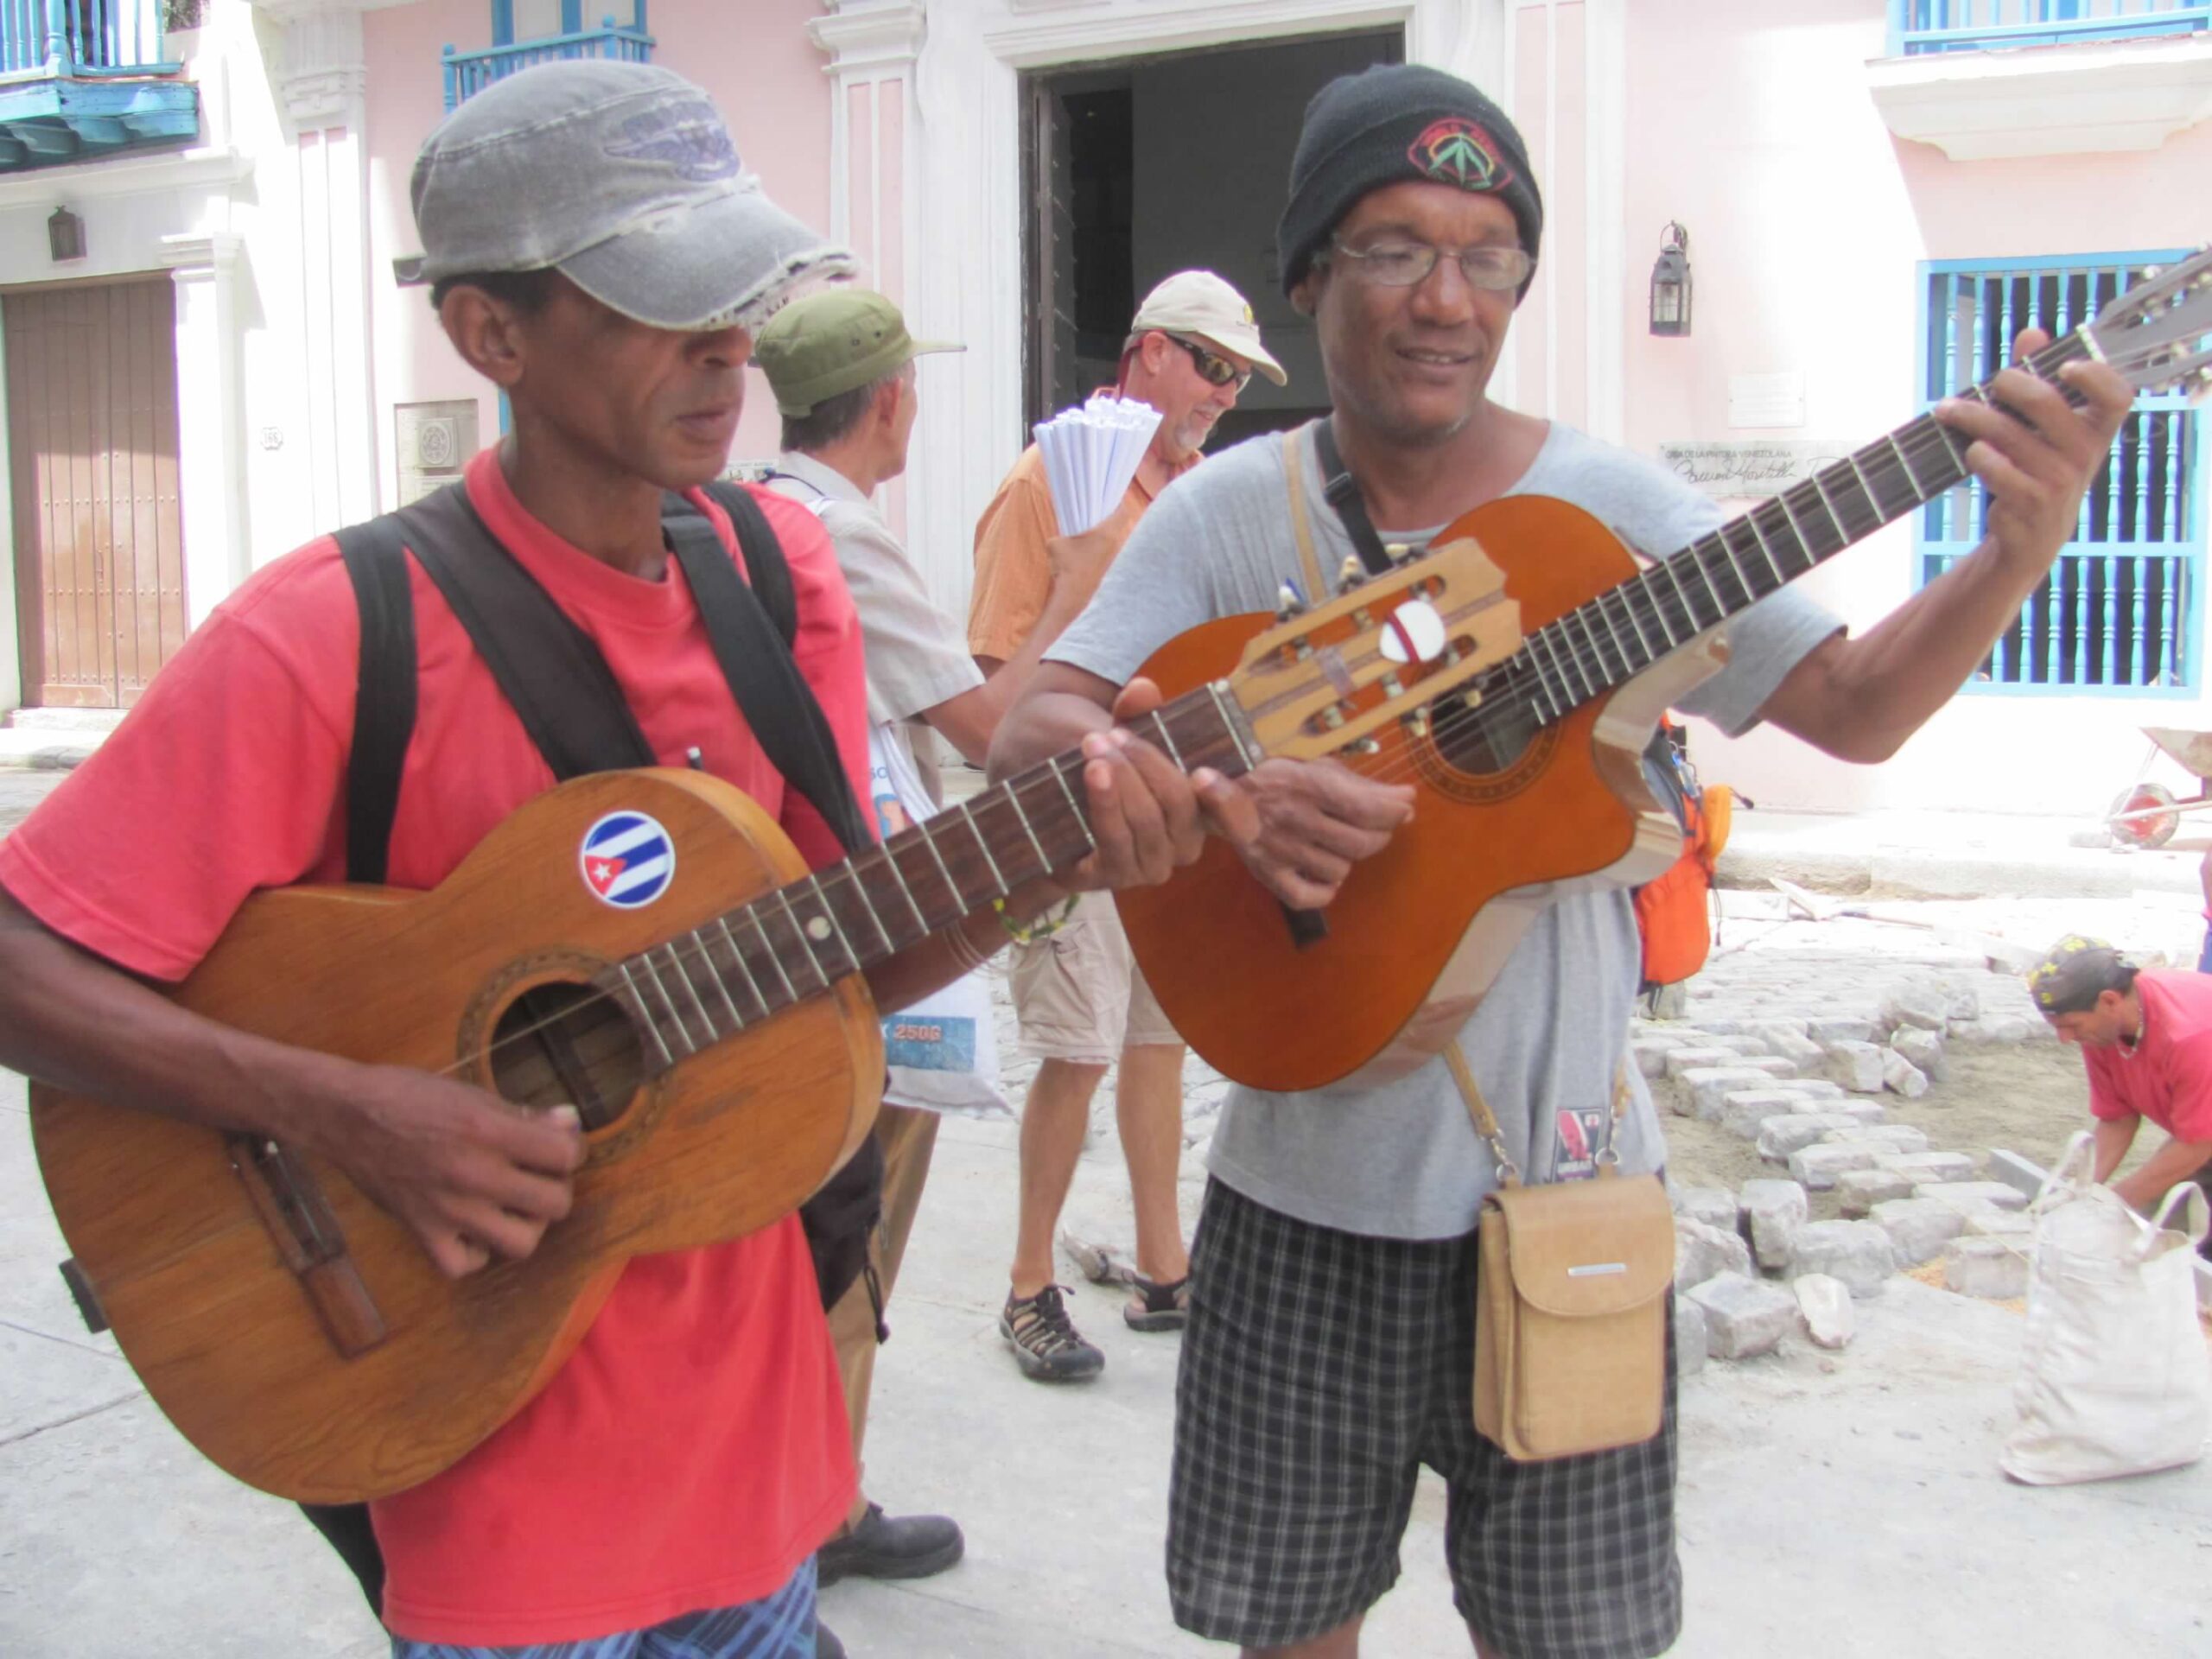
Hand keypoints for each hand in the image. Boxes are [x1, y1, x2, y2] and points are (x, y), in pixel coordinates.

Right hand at [293, 1061, 585, 1278]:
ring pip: (521, 1244)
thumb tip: (569, 1123)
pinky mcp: (422, 1233)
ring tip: (513, 1206)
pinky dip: (474, 1253)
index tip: (558, 1146)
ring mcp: (448, 1210)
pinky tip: (473, 1229)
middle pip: (555, 1204)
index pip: (566, 1155)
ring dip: (525, 1225)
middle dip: (555, 1188)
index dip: (571, 1149)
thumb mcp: (472, 1093)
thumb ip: (523, 1114)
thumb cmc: (409, 1095)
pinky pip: (464, 1265)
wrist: (344, 1115)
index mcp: (490, 1131)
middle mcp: (473, 1175)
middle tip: (537, 1176)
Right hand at [1044, 493, 1143, 608]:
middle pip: (1121, 524)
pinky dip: (1104, 548)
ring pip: (1117, 538)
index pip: (1123, 511)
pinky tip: (1091, 550)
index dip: (1118, 502)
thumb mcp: (1055, 544)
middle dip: (1111, 517)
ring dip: (1108, 534)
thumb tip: (1060, 538)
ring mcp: (1115, 557)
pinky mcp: (1112, 568)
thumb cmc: (1067, 567)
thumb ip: (1060, 535)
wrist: (1074, 595)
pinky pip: (1112, 551)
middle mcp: (1116, 543)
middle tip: (1099, 513)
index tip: (1110, 499)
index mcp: (1107, 532)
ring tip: (1093, 531)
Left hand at [1064, 677, 1238, 890]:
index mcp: (1203, 813)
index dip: (1229, 803)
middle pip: (1182, 807)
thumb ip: (1137, 712)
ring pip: (1148, 821)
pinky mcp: (1116, 876)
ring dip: (1122, 778)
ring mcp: (1152, 865)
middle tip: (1115, 734)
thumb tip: (1142, 689)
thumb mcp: (1125, 735)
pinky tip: (1093, 773)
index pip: (1241, 823)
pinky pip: (1116, 840)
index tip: (1202, 773)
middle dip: (1149, 764)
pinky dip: (1105, 802)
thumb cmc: (1107, 772)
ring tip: (1094, 745)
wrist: (1053, 810)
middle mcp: (1185, 844)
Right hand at [1209, 757, 1414, 908]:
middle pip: (1360, 844)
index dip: (1394, 814)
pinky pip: (1308, 897)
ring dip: (1347, 859)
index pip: (1367, 810)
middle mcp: (1296, 819)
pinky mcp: (1267, 873)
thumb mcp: (1319, 769)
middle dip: (1379, 837)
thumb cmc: (1279, 779)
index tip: (1403, 810)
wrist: (1220, 792)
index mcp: (1309, 786)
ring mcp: (1281, 850)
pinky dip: (1325, 890)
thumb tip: (1407, 800)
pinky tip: (1324, 874)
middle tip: (1375, 829)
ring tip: (1336, 845)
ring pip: (1340, 870)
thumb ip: (1363, 785)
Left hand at [1934, 328, 2132, 577]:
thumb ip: (2039, 378)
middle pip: (2046, 403)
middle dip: (2009, 384)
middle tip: (1990, 381)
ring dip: (1972, 416)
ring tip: (1948, 409)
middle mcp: (2083, 456)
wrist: (2029, 538)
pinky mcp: (2028, 506)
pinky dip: (1978, 456)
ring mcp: (2058, 483)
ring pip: (2008, 434)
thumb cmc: (2037, 468)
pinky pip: (1995, 469)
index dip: (2097, 377)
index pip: (2117, 397)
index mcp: (2096, 431)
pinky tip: (1969, 451)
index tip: (2066, 366)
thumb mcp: (2044, 428)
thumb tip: (2032, 333)